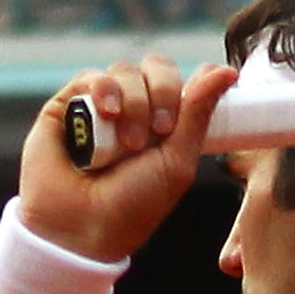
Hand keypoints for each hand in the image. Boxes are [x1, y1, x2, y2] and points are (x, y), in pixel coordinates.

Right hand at [23, 58, 231, 263]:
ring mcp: (100, 105)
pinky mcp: (68, 104)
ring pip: (125, 71)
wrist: (83, 226)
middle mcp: (133, 109)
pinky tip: (106, 113)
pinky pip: (92, 77)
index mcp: (162, 122)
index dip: (185, 88)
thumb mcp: (177, 161)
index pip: (179, 80)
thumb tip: (226, 70)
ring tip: (126, 144)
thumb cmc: (133, 205)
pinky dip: (103, 90)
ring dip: (133, 104)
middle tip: (159, 131)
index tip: (179, 124)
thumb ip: (199, 113)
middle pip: (154, 68)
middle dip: (161, 94)